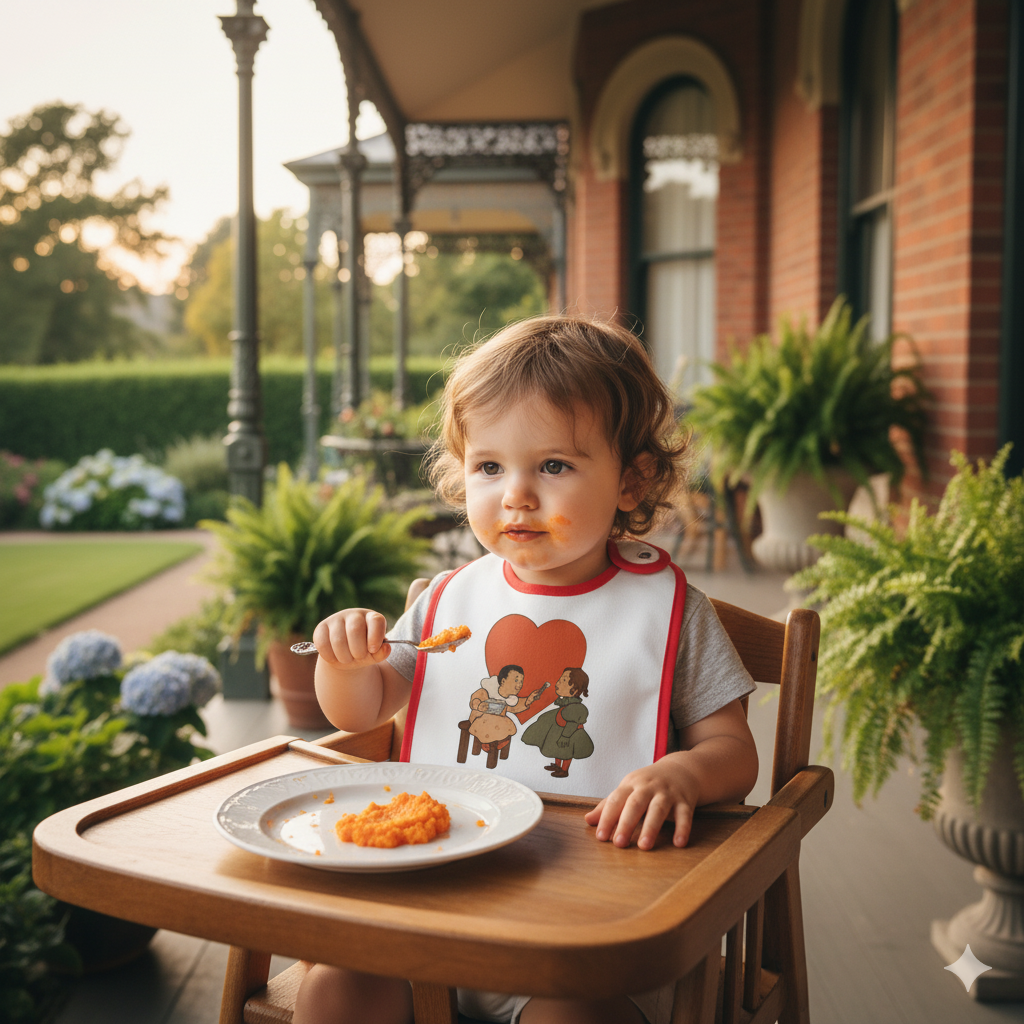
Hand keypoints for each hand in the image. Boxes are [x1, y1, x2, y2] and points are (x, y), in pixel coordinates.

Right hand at [311, 609, 390, 669]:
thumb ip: (381, 653)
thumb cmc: (364, 652)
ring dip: (344, 656)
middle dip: (358, 650)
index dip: (375, 636)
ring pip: (338, 639)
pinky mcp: (321, 627)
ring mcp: (336, 619)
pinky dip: (329, 656)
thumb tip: (387, 648)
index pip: (376, 621)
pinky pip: (322, 643)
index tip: (373, 649)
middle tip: (358, 657)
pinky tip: (334, 658)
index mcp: (371, 618)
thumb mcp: (374, 654)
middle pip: (355, 629)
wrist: (345, 655)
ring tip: (347, 660)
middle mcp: (354, 614)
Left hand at [584, 758, 700, 850]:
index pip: (616, 799)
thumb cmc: (648, 784)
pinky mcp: (685, 800)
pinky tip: (678, 843)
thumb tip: (588, 820)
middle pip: (635, 804)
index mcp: (631, 783)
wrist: (681, 769)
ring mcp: (668, 793)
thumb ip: (609, 805)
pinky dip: (682, 828)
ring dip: (651, 827)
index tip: (600, 837)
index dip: (607, 817)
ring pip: (658, 809)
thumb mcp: (628, 789)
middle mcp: (648, 786)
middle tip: (619, 844)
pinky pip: (685, 815)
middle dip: (626, 823)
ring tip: (644, 846)